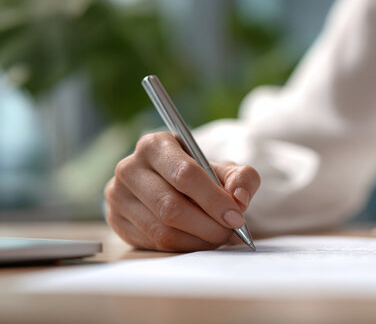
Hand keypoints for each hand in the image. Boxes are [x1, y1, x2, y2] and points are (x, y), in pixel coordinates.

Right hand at [104, 132, 259, 251]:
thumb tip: (240, 199)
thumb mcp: (224, 169)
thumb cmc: (200, 175)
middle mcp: (129, 168)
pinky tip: (200, 241)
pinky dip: (184, 247)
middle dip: (208, 225)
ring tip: (219, 237)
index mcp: (155, 145)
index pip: (185, 175)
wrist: (171, 185)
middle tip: (230, 232)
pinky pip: (154, 243)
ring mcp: (117, 196)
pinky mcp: (116, 221)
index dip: (214, 200)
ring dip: (198, 240)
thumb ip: (242, 178)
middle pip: (171, 207)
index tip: (236, 217)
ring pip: (162, 230)